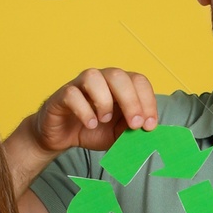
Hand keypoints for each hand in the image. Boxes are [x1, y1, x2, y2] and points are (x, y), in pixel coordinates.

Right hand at [26, 68, 157, 157]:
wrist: (63, 136)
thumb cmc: (94, 129)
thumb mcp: (119, 133)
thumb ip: (132, 129)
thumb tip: (149, 131)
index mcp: (119, 86)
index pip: (138, 81)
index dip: (147, 102)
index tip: (150, 125)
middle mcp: (101, 79)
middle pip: (118, 76)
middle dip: (131, 101)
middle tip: (135, 125)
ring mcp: (80, 85)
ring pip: (93, 77)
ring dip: (104, 101)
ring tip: (104, 120)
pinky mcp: (62, 95)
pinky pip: (72, 94)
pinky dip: (84, 110)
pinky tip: (89, 124)